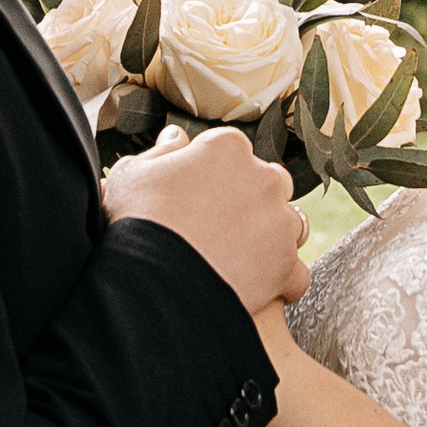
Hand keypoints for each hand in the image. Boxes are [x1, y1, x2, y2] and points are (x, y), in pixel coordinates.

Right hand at [107, 125, 309, 310]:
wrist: (151, 281)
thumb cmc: (136, 222)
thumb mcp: (132, 175)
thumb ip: (160, 152)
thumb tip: (176, 137)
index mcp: (227, 149)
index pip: (231, 152)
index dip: (212, 175)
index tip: (195, 196)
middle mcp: (264, 179)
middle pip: (269, 184)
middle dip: (251, 201)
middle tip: (218, 226)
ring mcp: (280, 223)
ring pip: (290, 225)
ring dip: (273, 237)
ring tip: (240, 257)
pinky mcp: (285, 266)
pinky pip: (294, 274)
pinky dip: (279, 282)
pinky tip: (256, 289)